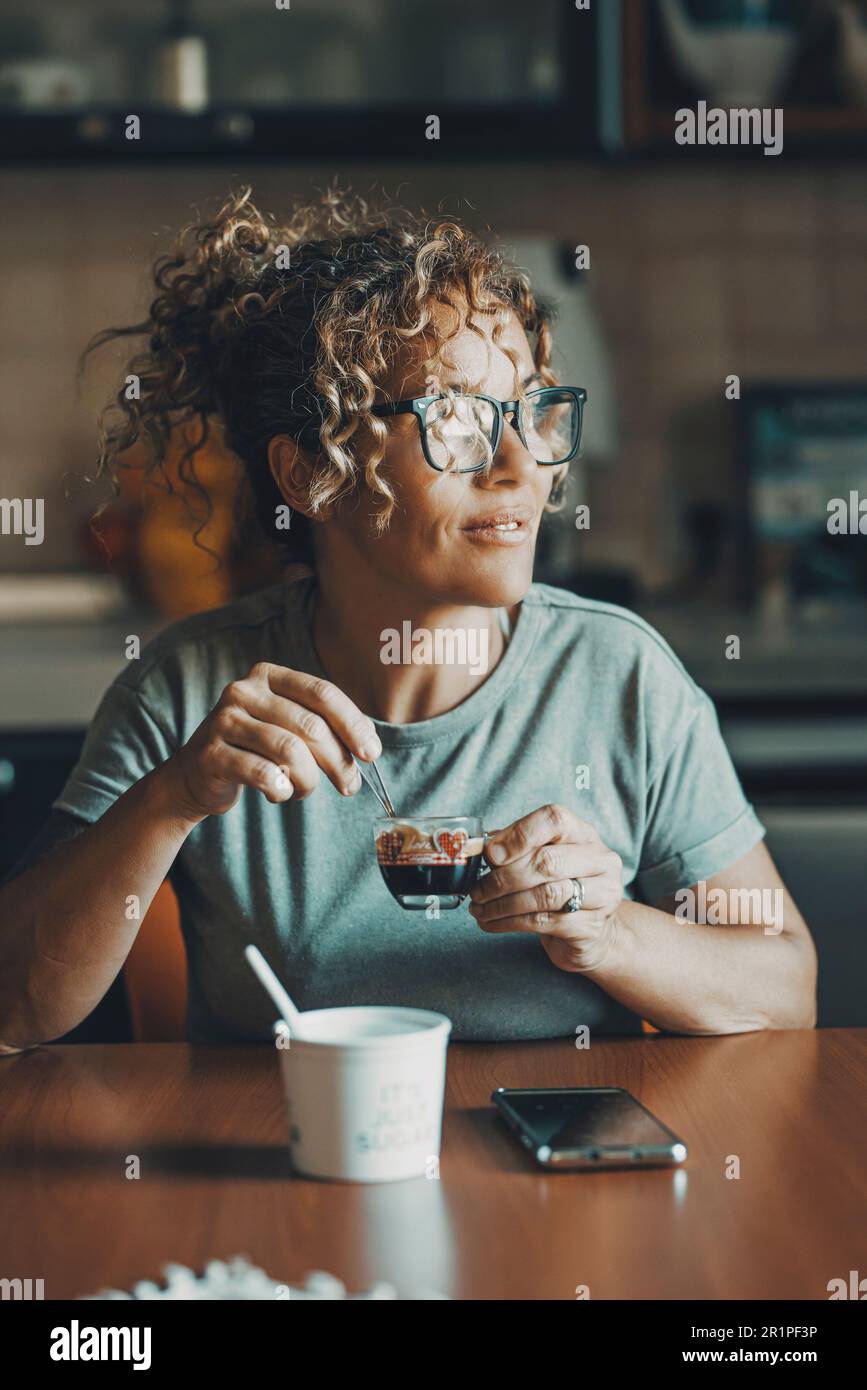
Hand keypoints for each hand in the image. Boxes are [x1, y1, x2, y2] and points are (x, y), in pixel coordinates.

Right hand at [163, 663, 381, 822]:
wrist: (196, 775)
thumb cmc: (255, 750)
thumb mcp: (288, 727)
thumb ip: (324, 727)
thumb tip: (369, 747)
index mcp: (268, 675)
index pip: (323, 693)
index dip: (353, 724)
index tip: (372, 753)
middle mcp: (244, 691)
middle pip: (311, 726)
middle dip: (338, 761)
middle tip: (349, 785)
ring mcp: (224, 721)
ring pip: (290, 752)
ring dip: (309, 780)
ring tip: (306, 790)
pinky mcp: (211, 754)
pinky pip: (263, 774)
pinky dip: (282, 790)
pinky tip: (280, 794)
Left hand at [467, 803, 623, 972]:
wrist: (591, 930)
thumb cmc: (560, 886)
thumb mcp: (542, 859)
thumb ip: (515, 847)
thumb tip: (478, 847)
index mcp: (583, 834)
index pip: (554, 820)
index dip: (519, 834)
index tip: (490, 854)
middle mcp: (600, 860)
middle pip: (548, 861)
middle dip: (504, 877)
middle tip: (477, 889)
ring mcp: (602, 895)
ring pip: (545, 895)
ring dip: (503, 903)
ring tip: (480, 908)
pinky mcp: (591, 927)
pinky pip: (545, 922)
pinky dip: (510, 922)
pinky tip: (492, 923)